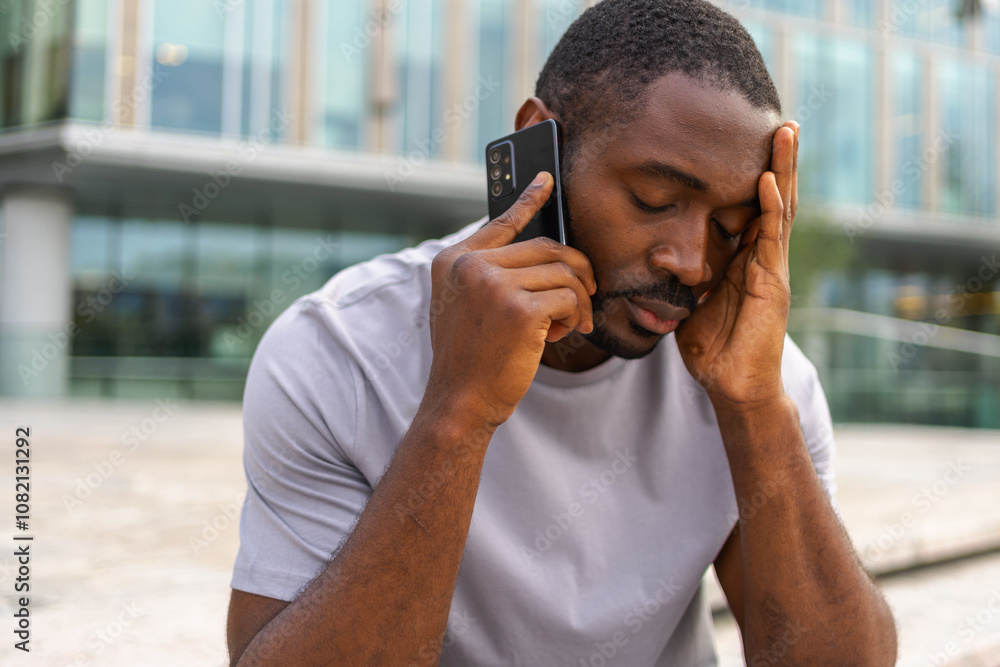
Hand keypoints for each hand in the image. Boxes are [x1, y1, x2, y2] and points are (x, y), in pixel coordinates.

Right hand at [424, 172, 595, 430]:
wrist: (459, 402)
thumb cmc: (469, 359)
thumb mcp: (463, 308)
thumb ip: (489, 276)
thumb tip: (547, 256)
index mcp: (452, 261)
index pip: (500, 223)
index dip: (528, 199)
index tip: (546, 180)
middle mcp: (468, 265)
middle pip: (547, 247)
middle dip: (576, 273)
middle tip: (589, 296)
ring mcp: (492, 284)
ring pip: (563, 273)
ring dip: (578, 301)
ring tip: (571, 325)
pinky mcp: (518, 308)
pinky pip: (569, 298)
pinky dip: (576, 317)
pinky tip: (563, 334)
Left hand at [674, 121, 798, 406]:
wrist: (732, 385)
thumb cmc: (712, 348)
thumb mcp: (690, 302)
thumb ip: (681, 278)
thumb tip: (653, 263)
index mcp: (745, 259)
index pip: (752, 207)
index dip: (755, 174)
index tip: (752, 141)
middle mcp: (763, 258)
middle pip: (774, 199)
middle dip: (779, 160)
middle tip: (782, 122)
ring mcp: (771, 268)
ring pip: (780, 208)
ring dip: (783, 169)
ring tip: (785, 132)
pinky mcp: (772, 283)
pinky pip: (771, 238)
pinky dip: (770, 207)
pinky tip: (767, 180)